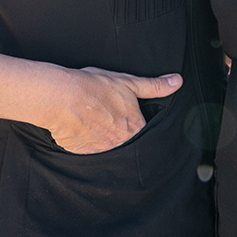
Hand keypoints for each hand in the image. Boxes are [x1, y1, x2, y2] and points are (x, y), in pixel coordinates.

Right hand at [45, 68, 180, 153]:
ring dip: (104, 138)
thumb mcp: (127, 82)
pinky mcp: (84, 155)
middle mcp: (122, 143)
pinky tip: (82, 129)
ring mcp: (103, 151)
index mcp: (136, 127)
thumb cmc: (92, 86)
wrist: (59, 96)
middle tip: (105, 116)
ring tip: (93, 122)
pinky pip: (91, 152)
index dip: (132, 120)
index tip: (121, 112)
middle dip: (119, 131)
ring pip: (110, 148)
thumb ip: (155, 86)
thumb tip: (177, 81)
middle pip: (127, 141)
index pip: (142, 130)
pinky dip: (88, 142)